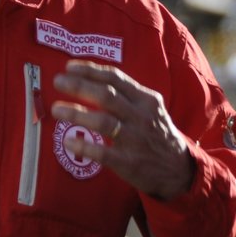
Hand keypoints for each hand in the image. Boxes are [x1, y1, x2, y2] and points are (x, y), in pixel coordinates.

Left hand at [51, 60, 194, 200]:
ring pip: (103, 121)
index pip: (116, 78)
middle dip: (79, 86)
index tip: (69, 67)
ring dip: (76, 113)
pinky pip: (103, 152)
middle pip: (107, 96)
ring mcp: (135, 140)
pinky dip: (84, 146)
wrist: (178, 169)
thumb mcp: (150, 109)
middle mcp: (141, 116)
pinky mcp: (129, 162)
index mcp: (146, 99)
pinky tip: (68, 141)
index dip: (91, 70)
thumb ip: (127, 95)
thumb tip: (91, 80)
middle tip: (57, 82)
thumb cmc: (156, 134)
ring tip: (56, 108)